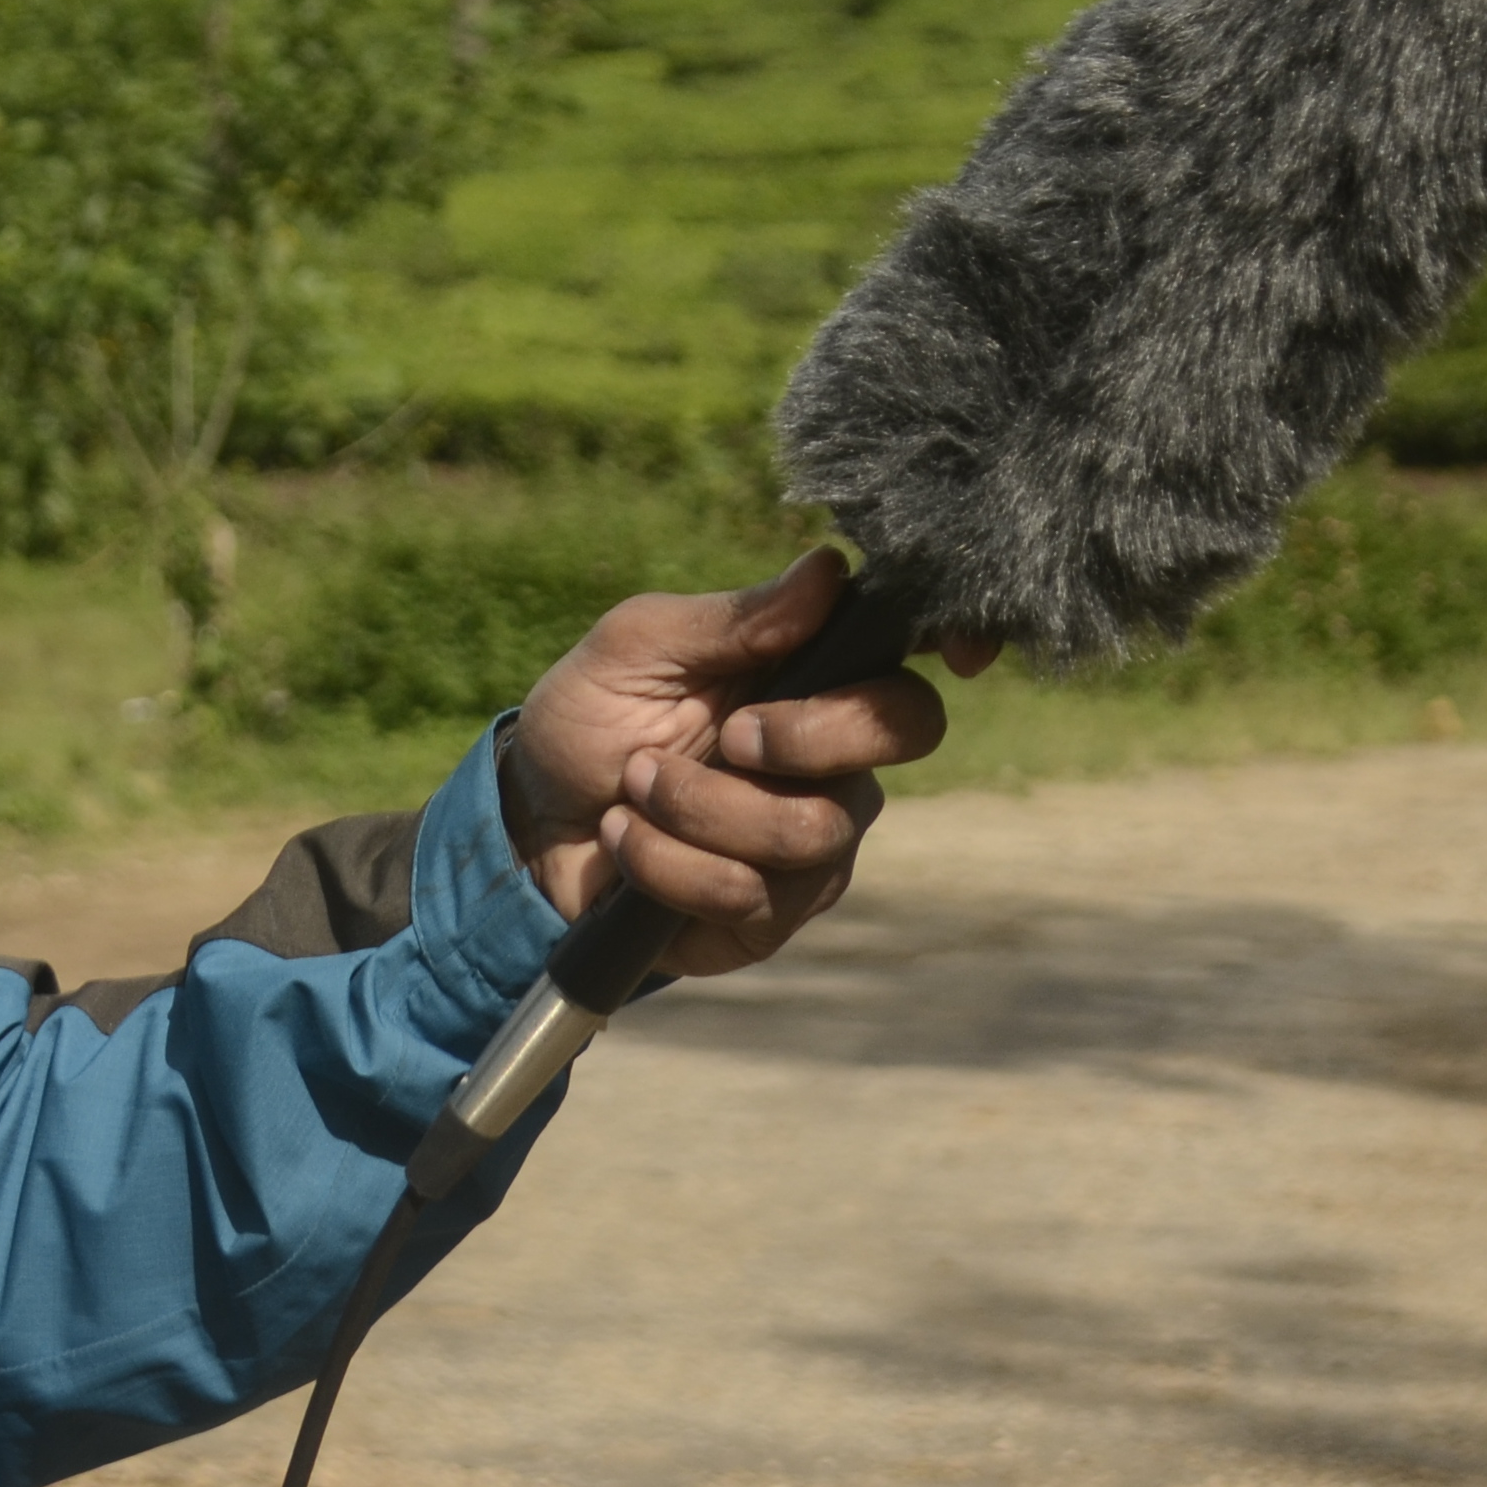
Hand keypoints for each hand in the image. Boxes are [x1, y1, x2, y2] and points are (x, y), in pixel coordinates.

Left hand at [501, 549, 950, 979]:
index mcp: (815, 675)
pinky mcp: (771, 915)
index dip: (958, 642)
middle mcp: (836, 759)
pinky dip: (668, 863)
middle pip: (904, 734)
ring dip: (700, 807)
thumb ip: (735, 618)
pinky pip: (751, 894)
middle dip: (808, 735)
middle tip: (726, 735)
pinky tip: (625, 842)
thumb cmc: (591, 718)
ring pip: (813, 829)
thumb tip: (829, 571)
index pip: (913, 654)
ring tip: (634, 788)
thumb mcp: (639, 647)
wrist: (528, 825)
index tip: (955, 653)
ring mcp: (812, 842)